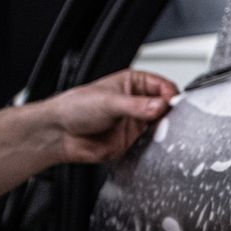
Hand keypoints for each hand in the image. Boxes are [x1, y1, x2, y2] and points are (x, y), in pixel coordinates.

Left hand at [38, 70, 177, 164]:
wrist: (59, 135)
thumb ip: (136, 105)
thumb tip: (160, 106)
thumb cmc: (73, 108)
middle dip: (171, 114)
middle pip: (167, 107)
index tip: (171, 104)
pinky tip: (153, 143)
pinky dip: (158, 145)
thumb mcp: (107, 102)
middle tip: (168, 120)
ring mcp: (137, 123)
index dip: (170, 95)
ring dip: (165, 130)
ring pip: (163, 126)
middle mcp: (138, 103)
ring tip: (160, 132)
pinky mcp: (135, 141)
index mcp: (133, 84)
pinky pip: (154, 144)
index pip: (163, 86)